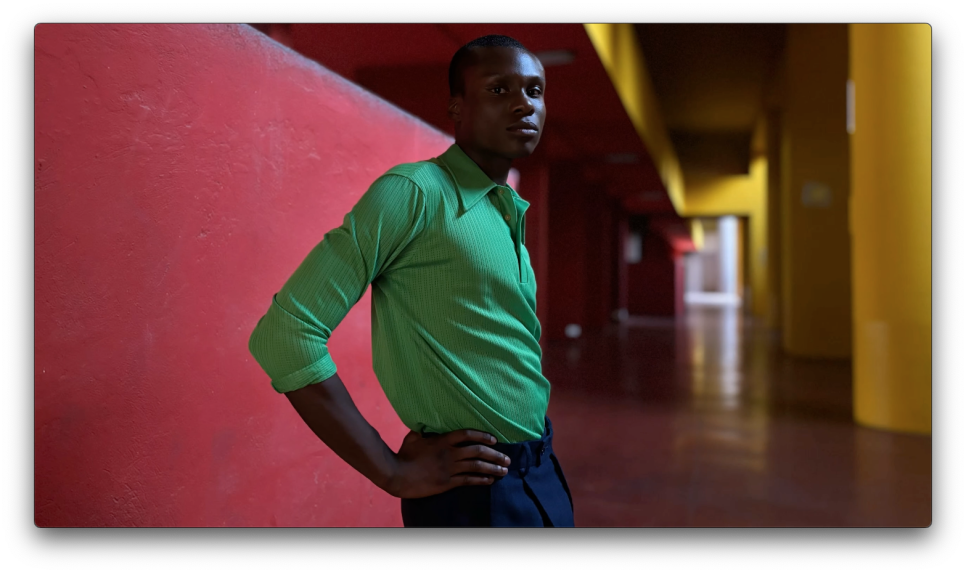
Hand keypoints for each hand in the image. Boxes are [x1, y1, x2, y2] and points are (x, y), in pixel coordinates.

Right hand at [385, 429, 511, 498]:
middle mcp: (450, 453)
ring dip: (493, 467)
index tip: (494, 439)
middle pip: (478, 451)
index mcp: (443, 441)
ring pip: (477, 466)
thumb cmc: (404, 455)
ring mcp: (450, 468)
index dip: (483, 435)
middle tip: (506, 457)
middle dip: (495, 454)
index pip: (467, 434)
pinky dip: (481, 479)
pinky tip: (490, 480)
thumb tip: (429, 425)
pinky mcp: (447, 482)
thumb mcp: (414, 437)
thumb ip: (425, 431)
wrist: (397, 475)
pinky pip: (469, 480)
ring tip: (504, 470)